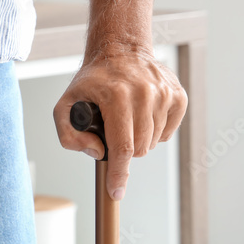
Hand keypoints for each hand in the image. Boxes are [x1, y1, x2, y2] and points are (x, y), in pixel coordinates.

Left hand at [52, 43, 187, 200]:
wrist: (119, 51)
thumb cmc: (93, 82)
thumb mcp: (66, 104)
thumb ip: (68, 135)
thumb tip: (97, 152)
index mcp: (116, 94)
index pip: (122, 146)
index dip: (119, 173)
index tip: (116, 192)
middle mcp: (144, 92)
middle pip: (140, 148)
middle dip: (125, 149)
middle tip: (113, 130)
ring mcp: (164, 93)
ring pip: (154, 142)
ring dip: (139, 139)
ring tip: (126, 118)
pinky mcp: (178, 95)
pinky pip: (168, 131)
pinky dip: (155, 131)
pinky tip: (142, 114)